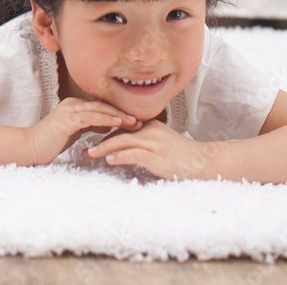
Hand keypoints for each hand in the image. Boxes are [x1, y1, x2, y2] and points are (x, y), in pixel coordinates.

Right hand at [26, 97, 140, 165]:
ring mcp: (69, 110)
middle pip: (102, 106)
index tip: (135, 120)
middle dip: (122, 113)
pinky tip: (117, 123)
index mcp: (75, 106)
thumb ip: (89, 126)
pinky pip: (90, 117)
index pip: (101, 107)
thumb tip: (106, 125)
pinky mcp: (67, 119)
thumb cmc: (51, 142)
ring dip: (117, 115)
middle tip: (140, 119)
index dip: (118, 113)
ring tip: (133, 121)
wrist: (31, 147)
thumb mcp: (74, 132)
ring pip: (98, 109)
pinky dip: (105, 119)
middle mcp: (73, 104)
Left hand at [86, 119, 215, 179]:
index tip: (89, 137)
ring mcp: (154, 143)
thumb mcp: (161, 142)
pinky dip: (120, 156)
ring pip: (122, 141)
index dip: (104, 132)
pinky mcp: (157, 157)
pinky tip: (109, 160)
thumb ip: (143, 140)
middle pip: (118, 131)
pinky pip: (135, 154)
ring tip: (89, 154)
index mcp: (149, 124)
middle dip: (98, 139)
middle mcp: (150, 130)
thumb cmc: (181, 155)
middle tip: (83, 148)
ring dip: (103, 148)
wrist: (202, 163)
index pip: (121, 125)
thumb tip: (123, 147)